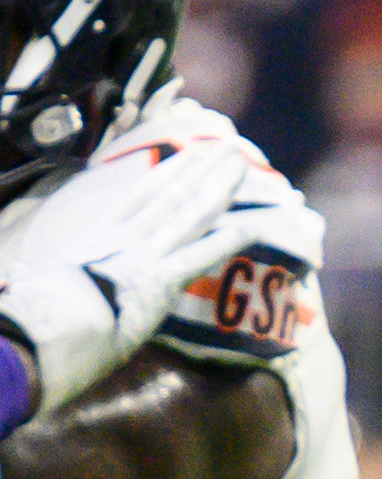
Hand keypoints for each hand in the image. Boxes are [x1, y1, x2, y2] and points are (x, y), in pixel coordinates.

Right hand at [0, 142, 252, 412]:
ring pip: (189, 214)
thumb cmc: (37, 317)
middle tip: (229, 146)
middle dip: (202, 168)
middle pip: (172, 196)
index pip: (142, 196)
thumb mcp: (45, 285)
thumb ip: (56, 278)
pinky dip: (228, 240)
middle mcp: (125, 240)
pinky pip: (201, 256)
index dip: (170, 172)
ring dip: (219, 188)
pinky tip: (254, 226)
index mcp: (99, 237)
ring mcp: (144, 258)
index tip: (190, 154)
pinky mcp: (160, 284)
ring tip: (242, 164)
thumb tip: (31, 282)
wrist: (39, 331)